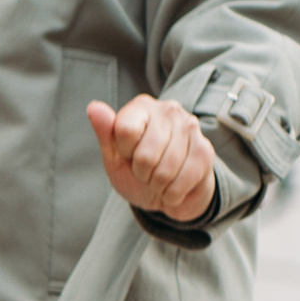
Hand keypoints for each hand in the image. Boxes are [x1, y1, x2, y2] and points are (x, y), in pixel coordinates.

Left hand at [86, 95, 215, 224]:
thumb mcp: (114, 158)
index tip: (128, 155)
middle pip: (145, 154)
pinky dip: (173, 193)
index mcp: (141, 106)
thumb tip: (94, 107)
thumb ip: (105, 134)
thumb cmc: (138, 172)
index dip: (124, 153)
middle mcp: (169, 110)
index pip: (125, 131)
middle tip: (146, 171)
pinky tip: (174, 186)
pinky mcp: (205, 150)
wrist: (170, 194)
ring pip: (165, 170)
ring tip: (160, 179)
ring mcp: (190, 128)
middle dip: (142, 173)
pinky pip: (183, 181)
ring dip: (158, 185)